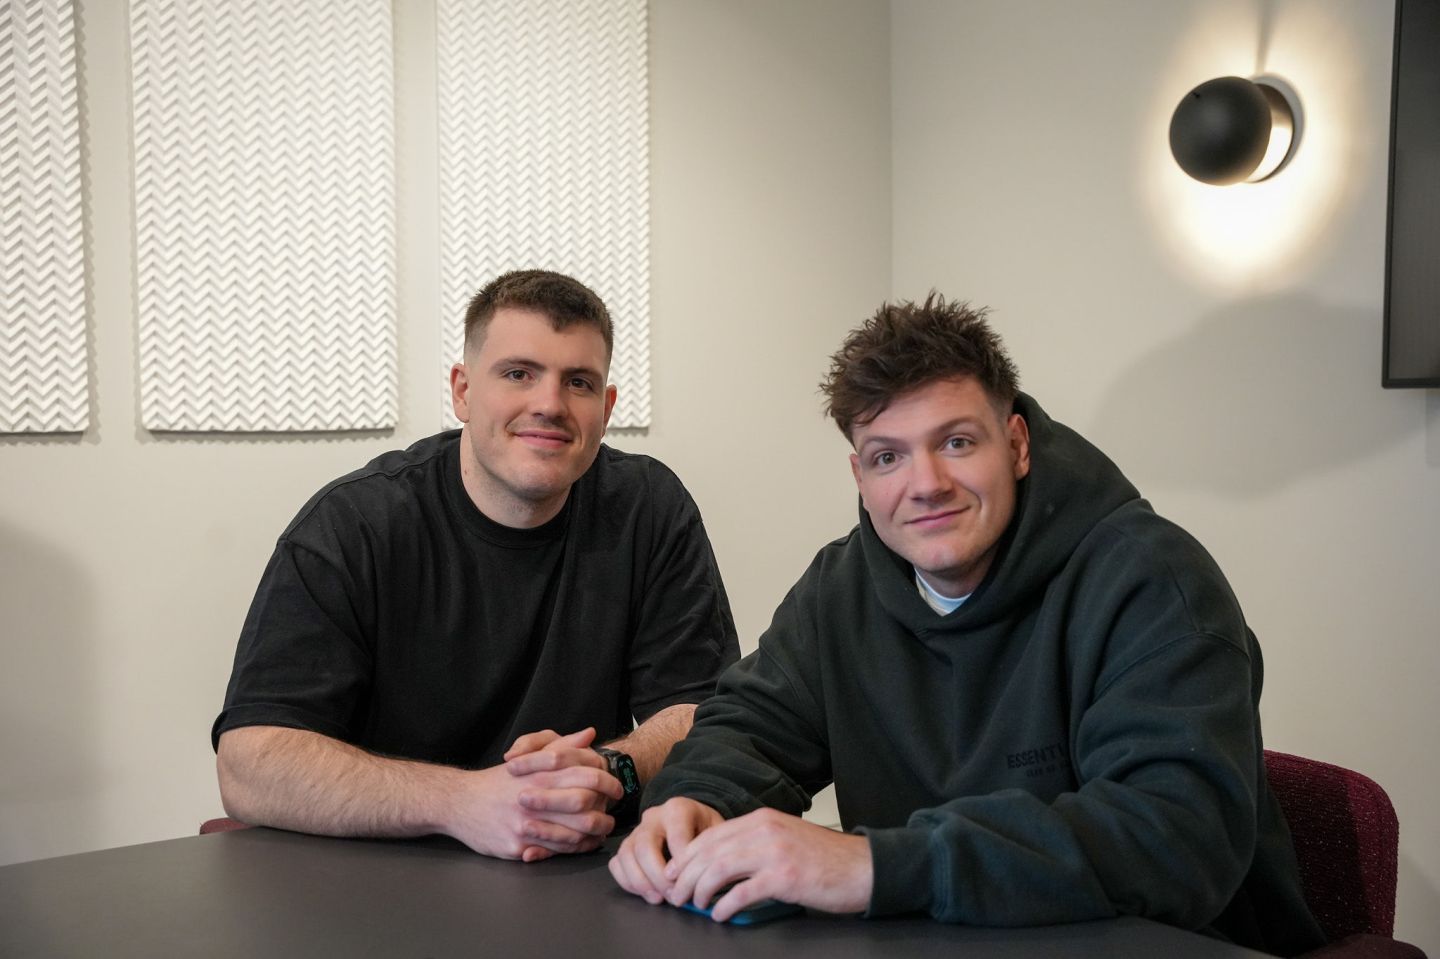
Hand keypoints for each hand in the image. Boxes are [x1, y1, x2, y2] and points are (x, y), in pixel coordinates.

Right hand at [502, 726, 620, 860]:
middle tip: (612, 817)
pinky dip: (573, 850)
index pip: (585, 775)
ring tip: (601, 833)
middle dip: (604, 814)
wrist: (458, 802)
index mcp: (540, 773)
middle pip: (584, 806)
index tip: (617, 789)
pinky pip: (554, 851)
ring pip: (572, 833)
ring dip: (593, 835)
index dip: (607, 783)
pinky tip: (582, 845)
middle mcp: (535, 797)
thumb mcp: (527, 757)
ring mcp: (526, 824)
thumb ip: (561, 746)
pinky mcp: (518, 845)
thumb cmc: (497, 781)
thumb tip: (589, 734)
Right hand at [608, 797, 724, 903]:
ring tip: (658, 899)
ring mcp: (636, 830)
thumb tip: (700, 880)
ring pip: (626, 854)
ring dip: (640, 881)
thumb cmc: (705, 829)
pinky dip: (627, 881)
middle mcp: (653, 816)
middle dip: (658, 876)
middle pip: (645, 845)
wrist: (692, 819)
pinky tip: (644, 893)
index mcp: (678, 808)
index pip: (676, 835)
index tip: (691, 882)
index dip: (682, 862)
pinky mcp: (626, 845)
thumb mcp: (715, 832)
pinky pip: (616, 863)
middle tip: (673, 897)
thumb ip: (709, 850)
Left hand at [662, 807, 872, 920]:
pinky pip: (743, 892)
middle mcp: (765, 830)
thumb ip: (754, 844)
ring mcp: (775, 852)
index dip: (687, 855)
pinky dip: (725, 905)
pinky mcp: (785, 877)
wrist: (862, 867)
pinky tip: (719, 914)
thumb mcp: (784, 839)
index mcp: (762, 819)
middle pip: (710, 851)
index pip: (712, 834)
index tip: (674, 873)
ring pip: (720, 869)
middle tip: (676, 895)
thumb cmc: (824, 859)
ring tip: (695, 905)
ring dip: (700, 890)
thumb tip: (718, 865)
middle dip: (686, 875)